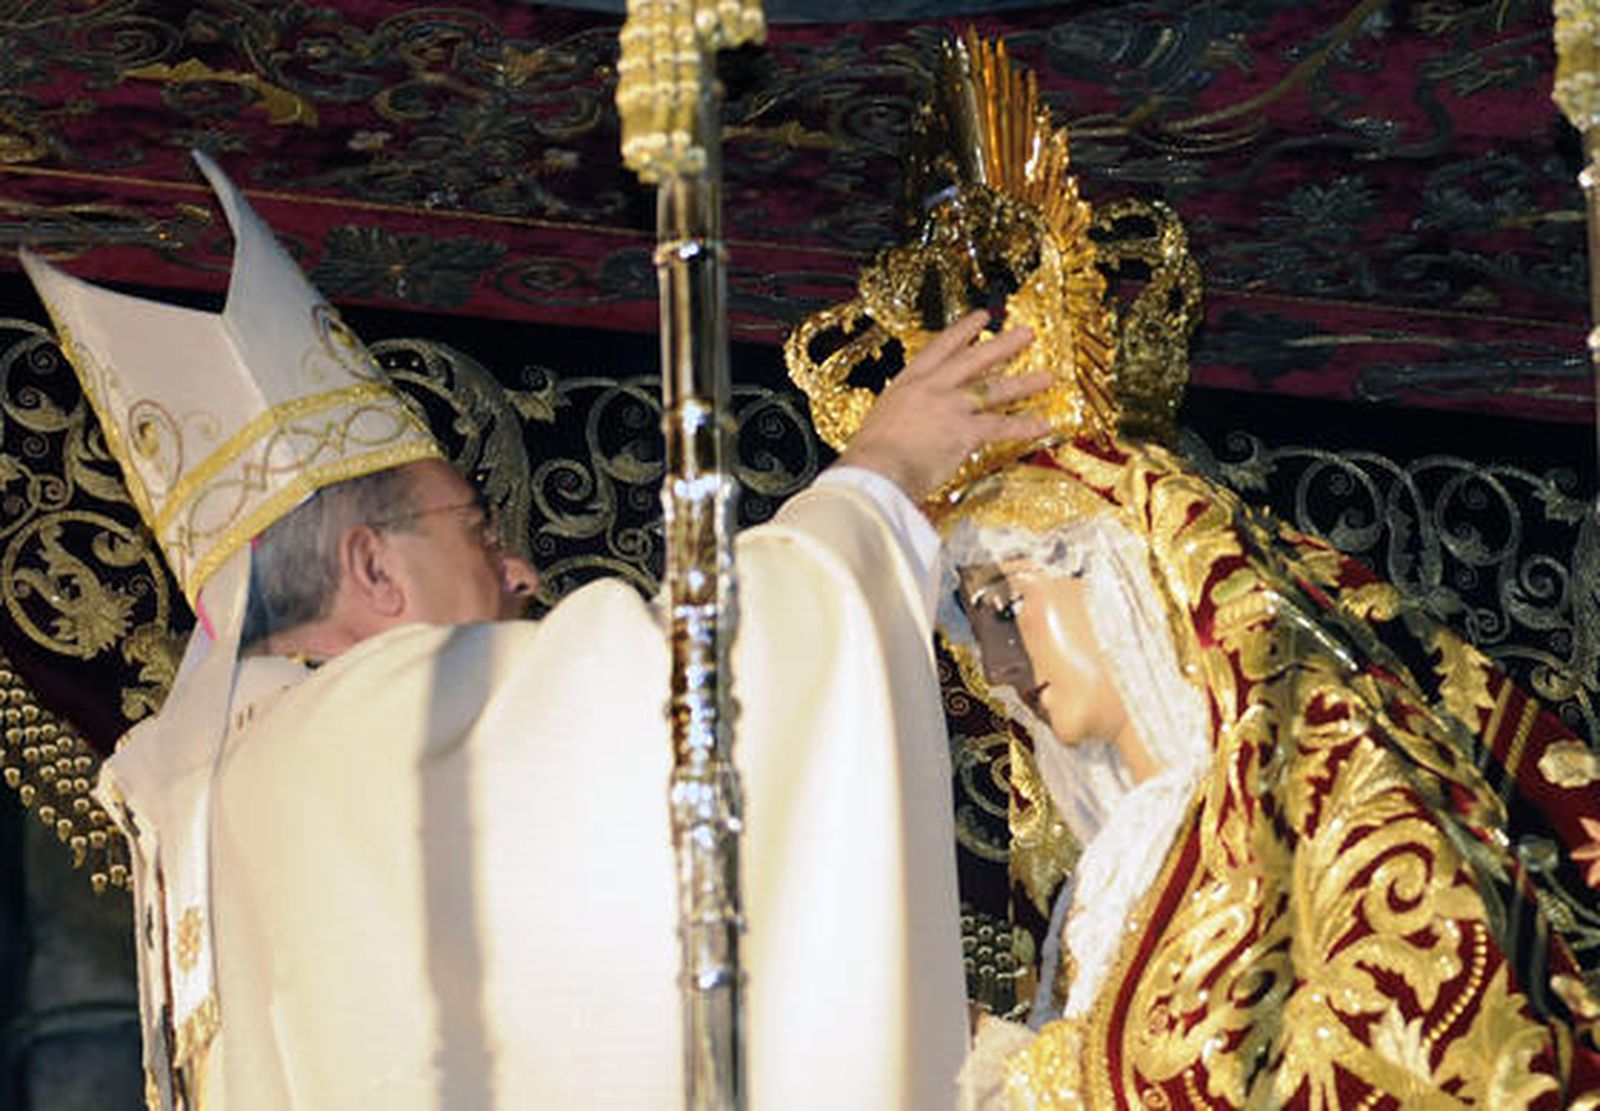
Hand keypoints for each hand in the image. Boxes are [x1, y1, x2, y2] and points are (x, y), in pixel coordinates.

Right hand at [839, 310, 1049, 501]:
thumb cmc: (868, 457)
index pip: (939, 349)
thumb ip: (899, 423)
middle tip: (1025, 333)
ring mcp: (949, 407)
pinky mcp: (964, 430)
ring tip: (1046, 376)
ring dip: (1023, 383)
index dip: (962, 332)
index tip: (980, 318)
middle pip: (973, 360)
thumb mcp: (878, 426)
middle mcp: (930, 389)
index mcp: (906, 385)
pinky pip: (1000, 426)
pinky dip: (1024, 426)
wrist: (874, 469)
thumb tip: (902, 436)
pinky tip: (1043, 423)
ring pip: (993, 390)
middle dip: (1002, 345)